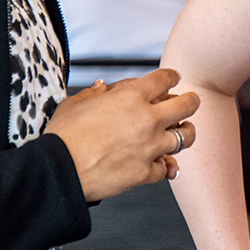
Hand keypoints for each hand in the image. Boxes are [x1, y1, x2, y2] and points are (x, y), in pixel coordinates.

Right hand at [51, 69, 201, 200]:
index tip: (174, 78)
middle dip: (191, 101)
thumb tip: (103, 88)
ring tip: (183, 131)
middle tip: (191, 101)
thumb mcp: (75, 103)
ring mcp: (150, 147)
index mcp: (131, 97)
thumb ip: (94, 93)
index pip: (165, 79)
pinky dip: (165, 165)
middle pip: (187, 105)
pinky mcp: (145, 172)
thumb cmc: (62, 136)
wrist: (58, 170)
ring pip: (186, 137)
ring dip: (185, 133)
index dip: (171, 77)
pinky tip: (164, 163)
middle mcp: (147, 120)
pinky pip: (166, 168)